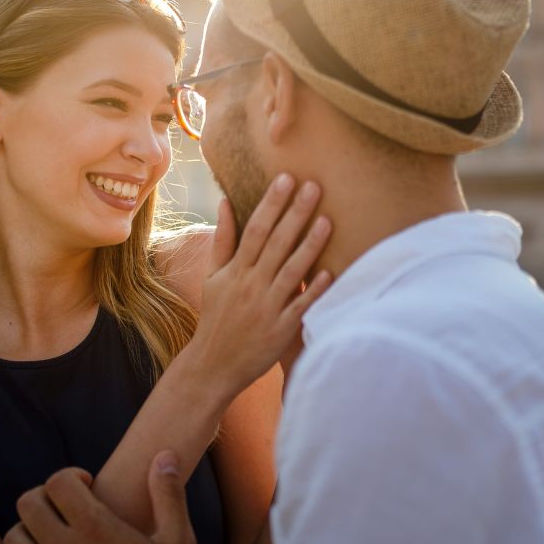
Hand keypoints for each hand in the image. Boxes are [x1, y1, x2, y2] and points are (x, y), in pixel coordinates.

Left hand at [1, 452, 196, 543]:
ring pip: (13, 536)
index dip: (71, 475)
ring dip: (30, 529)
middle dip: (46, 497)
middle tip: (66, 507)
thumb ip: (169, 496)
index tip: (86, 485)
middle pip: (28, 502)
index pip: (58, 481)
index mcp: (95, 529)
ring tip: (52, 535)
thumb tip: (165, 455)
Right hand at [189, 173, 332, 396]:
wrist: (214, 364)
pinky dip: (314, 290)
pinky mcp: (281, 330)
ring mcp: (267, 307)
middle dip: (295, 213)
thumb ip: (223, 240)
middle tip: (314, 186)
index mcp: (236, 270)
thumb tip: (226, 202)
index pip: (256, 229)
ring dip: (310, 245)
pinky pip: (301, 306)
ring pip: (292, 271)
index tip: (286, 178)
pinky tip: (330, 272)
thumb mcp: (213, 276)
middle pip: (277, 243)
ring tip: (328, 220)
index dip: (272, 203)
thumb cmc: (216, 316)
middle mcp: (252, 285)